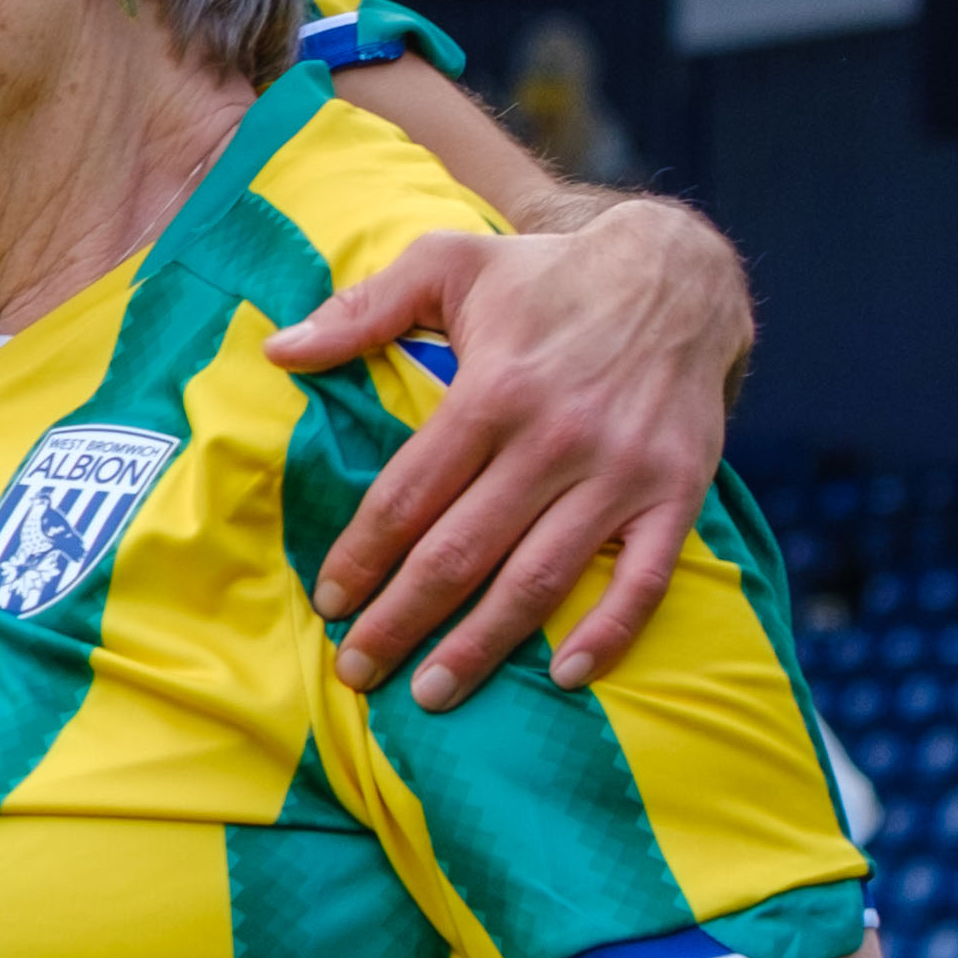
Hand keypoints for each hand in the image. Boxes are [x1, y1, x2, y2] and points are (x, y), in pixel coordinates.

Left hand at [262, 196, 745, 710]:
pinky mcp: (678, 492)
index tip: (328, 600)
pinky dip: (610, 632)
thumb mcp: (448, 264)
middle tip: (357, 668)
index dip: (362, 555)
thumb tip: (278, 350)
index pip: (409, 495)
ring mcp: (620, 472)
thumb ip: (361, 309)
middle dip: (402, 619)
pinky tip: (567, 677)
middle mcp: (555, 439)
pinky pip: (646, 577)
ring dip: (483, 644)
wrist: (679, 275)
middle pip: (462, 551)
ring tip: (432, 693)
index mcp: (492, 391)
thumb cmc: (545, 278)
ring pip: (541, 578)